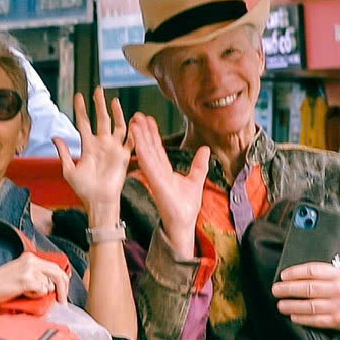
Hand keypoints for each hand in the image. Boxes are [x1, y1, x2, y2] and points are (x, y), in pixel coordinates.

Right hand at [0, 253, 69, 305]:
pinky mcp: (26, 280)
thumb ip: (36, 275)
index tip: (64, 291)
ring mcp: (29, 270)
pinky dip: (36, 295)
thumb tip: (53, 285)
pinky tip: (24, 293)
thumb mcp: (20, 273)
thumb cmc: (0, 284)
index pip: (55, 267)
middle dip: (63, 289)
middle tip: (62, 301)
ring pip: (49, 284)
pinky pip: (42, 290)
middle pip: (58, 274)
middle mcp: (32, 261)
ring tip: (27, 292)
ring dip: (41, 292)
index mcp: (31, 258)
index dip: (63, 280)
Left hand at [57, 89, 131, 211]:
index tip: (78, 95)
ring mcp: (114, 149)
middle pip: (101, 119)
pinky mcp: (124, 156)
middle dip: (99, 104)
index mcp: (88, 146)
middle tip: (98, 89)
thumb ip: (64, 152)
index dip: (81, 109)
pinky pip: (130, 140)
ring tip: (114, 100)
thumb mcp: (69, 170)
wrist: (99, 201)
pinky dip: (133, 130)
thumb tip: (55, 137)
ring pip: (117, 125)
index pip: (84, 122)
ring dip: (116, 113)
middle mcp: (102, 144)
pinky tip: (134, 119)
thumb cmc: (83, 189)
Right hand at [130, 113, 209, 257]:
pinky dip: (142, 150)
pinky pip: (147, 163)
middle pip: (149, 147)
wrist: (184, 224)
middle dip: (142, 131)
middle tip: (136, 114)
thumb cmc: (186, 207)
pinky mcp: (155, 182)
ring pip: (146, 152)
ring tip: (134, 121)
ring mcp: (155, 176)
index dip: (152, 134)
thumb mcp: (196, 180)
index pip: (157, 148)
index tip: (148, 120)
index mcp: (165, 170)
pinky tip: (137, 138)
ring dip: (139, 136)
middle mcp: (157, 171)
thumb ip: (199, 165)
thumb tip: (205, 149)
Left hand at [273, 262, 339, 339]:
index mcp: (339, 275)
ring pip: (309, 306)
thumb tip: (297, 273)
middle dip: (288, 289)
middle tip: (276, 290)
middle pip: (308, 288)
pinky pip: (315, 320)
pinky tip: (292, 316)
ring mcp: (339, 306)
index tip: (283, 276)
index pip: (313, 271)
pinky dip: (302, 318)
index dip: (295, 272)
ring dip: (291, 305)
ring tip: (280, 304)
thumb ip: (325, 273)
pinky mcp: (338, 321)